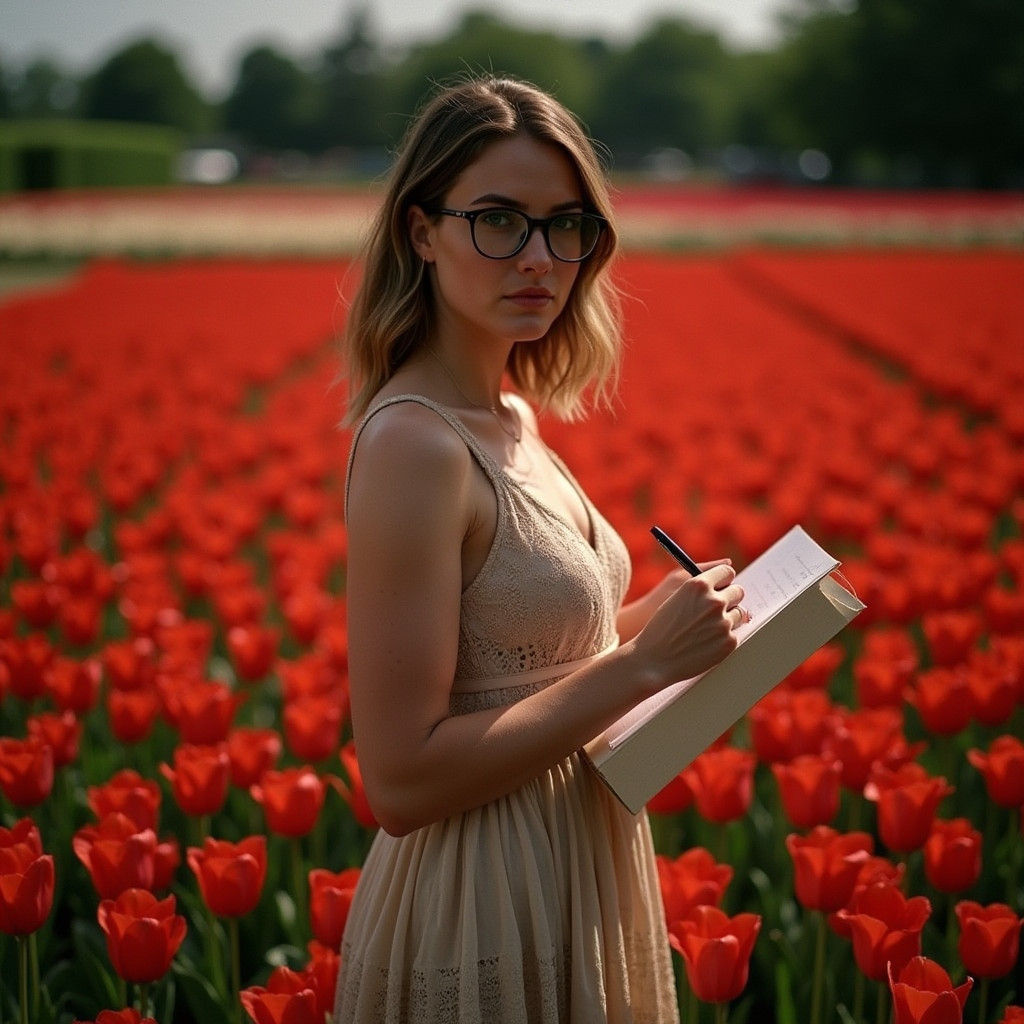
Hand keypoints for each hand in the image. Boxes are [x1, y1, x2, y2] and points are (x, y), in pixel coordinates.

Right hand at [630, 564, 747, 693]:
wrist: (653, 660)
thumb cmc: (661, 628)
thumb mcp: (675, 597)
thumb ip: (701, 585)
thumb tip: (728, 567)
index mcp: (698, 585)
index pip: (727, 572)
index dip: (723, 580)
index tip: (721, 587)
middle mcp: (714, 601)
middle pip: (738, 591)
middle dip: (729, 599)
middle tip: (715, 610)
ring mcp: (723, 622)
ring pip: (739, 613)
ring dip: (728, 618)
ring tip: (707, 628)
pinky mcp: (729, 642)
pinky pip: (735, 633)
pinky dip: (724, 637)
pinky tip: (706, 642)